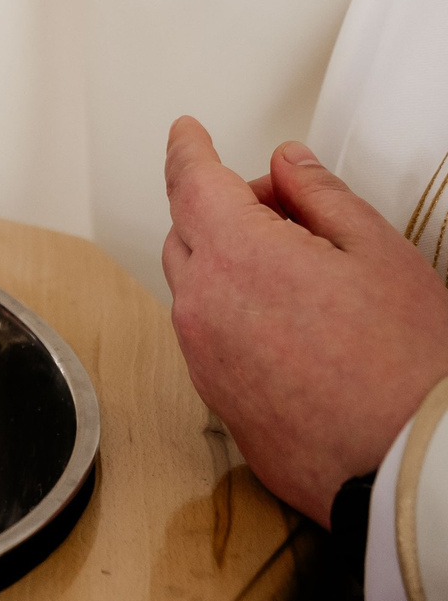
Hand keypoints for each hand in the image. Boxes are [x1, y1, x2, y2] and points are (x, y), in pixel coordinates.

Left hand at [160, 117, 447, 523]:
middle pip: (189, 232)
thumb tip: (287, 165)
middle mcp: (203, 305)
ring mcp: (204, 358)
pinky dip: (233, 317)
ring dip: (227, 266)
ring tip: (303, 279)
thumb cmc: (409, 368)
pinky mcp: (217, 401)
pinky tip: (293, 330)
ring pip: (195, 287)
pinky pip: (207, 338)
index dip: (188, 149)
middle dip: (225, 211)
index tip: (186, 133)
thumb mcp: (380, 253)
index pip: (191, 180)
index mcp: (236, 255)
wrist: (413, 467)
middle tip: (289, 215)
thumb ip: (321, 196)